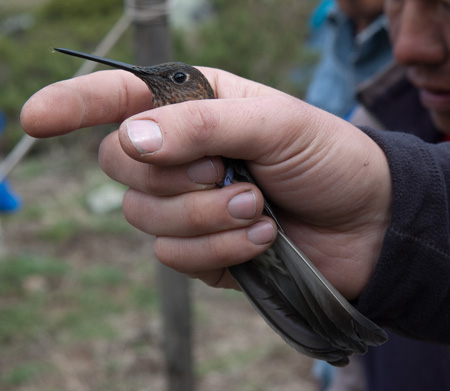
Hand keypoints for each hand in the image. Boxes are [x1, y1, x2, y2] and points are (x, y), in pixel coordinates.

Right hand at [21, 67, 391, 298]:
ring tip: (258, 206)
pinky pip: (174, 255)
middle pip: (121, 165)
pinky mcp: (199, 248)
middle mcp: (181, 154)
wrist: (362, 221)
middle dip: (176, 177)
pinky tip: (261, 236)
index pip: (121, 100)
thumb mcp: (275, 124)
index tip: (35, 116)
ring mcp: (186, 203)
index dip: (75, 105)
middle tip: (232, 174)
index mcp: (195, 109)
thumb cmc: (326, 158)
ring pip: (146, 217)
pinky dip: (218, 249)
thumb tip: (130, 137)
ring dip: (205, 216)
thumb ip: (203, 125)